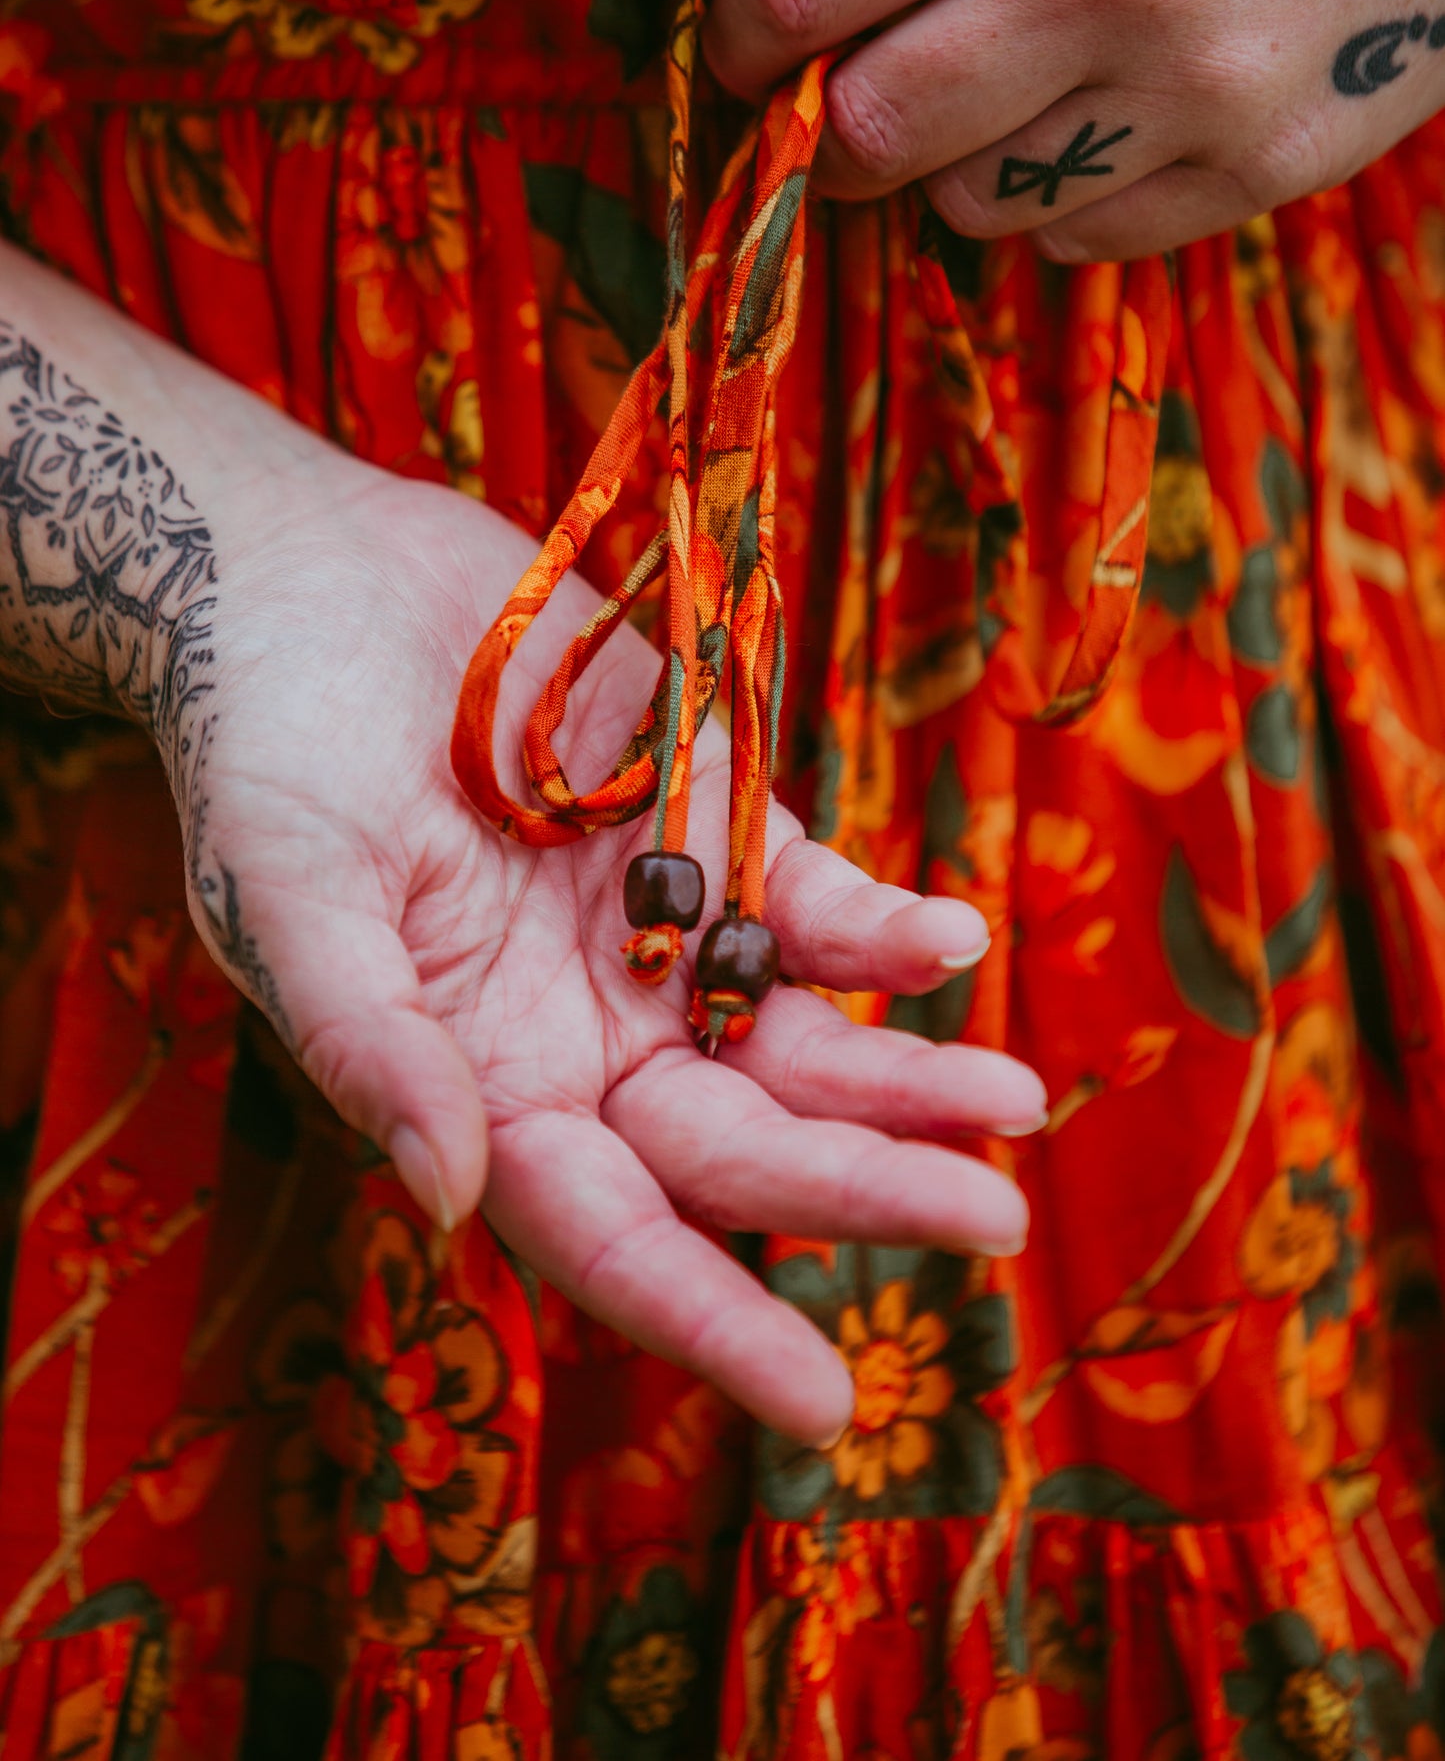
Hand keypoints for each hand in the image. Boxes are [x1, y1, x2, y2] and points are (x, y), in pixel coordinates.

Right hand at [200, 451, 1045, 1442]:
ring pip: (802, 1040)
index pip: (608, 1234)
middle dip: (860, 1190)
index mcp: (485, 1084)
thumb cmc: (268, 745)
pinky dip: (878, 927)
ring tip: (1014, 1101)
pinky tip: (945, 942)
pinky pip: (811, 901)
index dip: (708, 1323)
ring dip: (906, 1076)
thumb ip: (370, 1041)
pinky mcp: (711, 822)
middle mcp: (588, 1034)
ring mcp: (661, 933)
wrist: (317, 579)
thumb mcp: (290, 892)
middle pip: (741, 1146)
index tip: (822, 1404)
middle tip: (990, 1222)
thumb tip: (448, 1200)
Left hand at [704, 0, 1444, 261]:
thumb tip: (828, 8)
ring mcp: (1196, 93)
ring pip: (976, 203)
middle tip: (825, 120)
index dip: (739, 36)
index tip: (737, 50)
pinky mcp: (1267, 165)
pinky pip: (1091, 238)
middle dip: (821, 137)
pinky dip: (1060, 202)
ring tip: (989, 109)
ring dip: (950, 168)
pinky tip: (1092, 133)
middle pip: (872, 131)